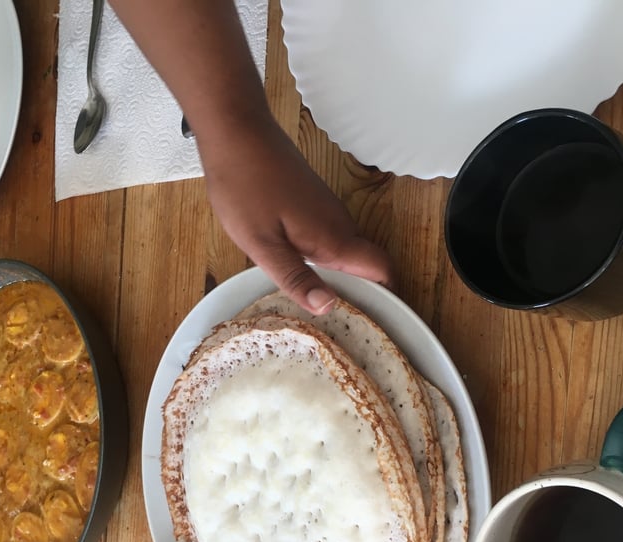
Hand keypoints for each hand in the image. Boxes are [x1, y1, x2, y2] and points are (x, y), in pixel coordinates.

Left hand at [199, 119, 392, 313]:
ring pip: (345, 253)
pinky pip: (328, 239)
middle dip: (358, 296)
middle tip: (337, 329)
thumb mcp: (262, 244)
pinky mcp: (312, 203)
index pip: (381, 270)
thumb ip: (295, 277)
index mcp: (332, 238)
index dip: (386, 298)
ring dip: (336, 278)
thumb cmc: (244, 187)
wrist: (236, 131)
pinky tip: (295, 274)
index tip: (373, 324)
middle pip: (365, 266)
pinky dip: (321, 260)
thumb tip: (329, 307)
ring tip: (313, 308)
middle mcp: (338, 224)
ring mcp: (326, 211)